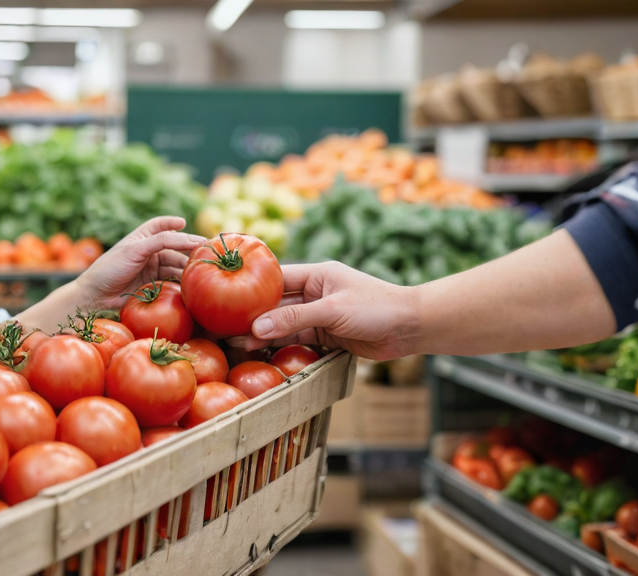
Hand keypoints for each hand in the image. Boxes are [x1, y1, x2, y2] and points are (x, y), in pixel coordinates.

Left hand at [75, 217, 205, 309]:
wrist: (95, 298)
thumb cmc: (110, 269)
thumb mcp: (134, 250)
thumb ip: (160, 241)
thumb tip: (184, 235)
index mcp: (140, 239)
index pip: (160, 226)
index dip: (172, 223)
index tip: (184, 223)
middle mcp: (147, 252)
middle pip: (173, 247)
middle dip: (188, 249)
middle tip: (205, 252)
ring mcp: (150, 269)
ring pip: (174, 265)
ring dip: (186, 267)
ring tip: (199, 270)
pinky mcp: (152, 286)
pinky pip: (170, 281)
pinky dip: (180, 282)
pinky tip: (189, 284)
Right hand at [232, 262, 419, 360]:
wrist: (410, 328)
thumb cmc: (377, 308)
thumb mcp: (332, 310)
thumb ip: (295, 319)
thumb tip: (257, 327)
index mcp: (317, 275)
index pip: (276, 277)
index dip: (251, 286)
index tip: (227, 296)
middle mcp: (315, 292)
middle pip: (277, 304)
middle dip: (254, 315)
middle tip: (227, 327)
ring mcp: (320, 314)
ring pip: (285, 324)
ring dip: (265, 334)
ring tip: (240, 344)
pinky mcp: (327, 334)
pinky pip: (298, 339)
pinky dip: (282, 345)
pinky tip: (263, 352)